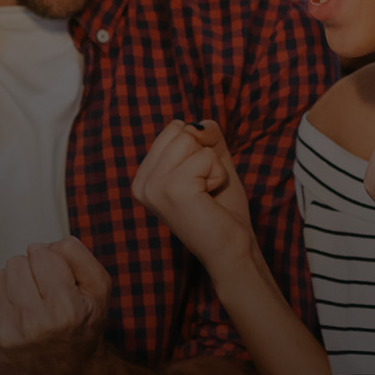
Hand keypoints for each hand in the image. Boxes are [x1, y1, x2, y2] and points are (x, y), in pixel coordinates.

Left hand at [0, 238, 112, 374]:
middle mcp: (33, 323)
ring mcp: (6, 334)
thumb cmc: (82, 330)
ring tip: (29, 304)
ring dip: (13, 284)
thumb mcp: (99, 290)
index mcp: (64, 309)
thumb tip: (43, 245)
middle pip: (17, 262)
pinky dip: (0, 302)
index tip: (57, 278)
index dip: (51, 260)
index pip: (42, 253)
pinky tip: (15, 317)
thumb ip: (78, 255)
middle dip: (30, 271)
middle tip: (43, 292)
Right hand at [133, 120, 256, 271]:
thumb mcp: (212, 158)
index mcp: (143, 178)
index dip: (198, 148)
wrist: (233, 247)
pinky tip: (209, 198)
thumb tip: (194, 126)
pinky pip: (205, 156)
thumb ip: (204, 132)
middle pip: (181, 130)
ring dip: (212, 165)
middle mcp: (141, 183)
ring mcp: (153, 187)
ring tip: (207, 192)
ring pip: (191, 139)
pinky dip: (218, 174)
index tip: (198, 181)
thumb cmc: (222, 206)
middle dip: (204, 154)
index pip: (173, 128)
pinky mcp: (172, 189)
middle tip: (205, 188)